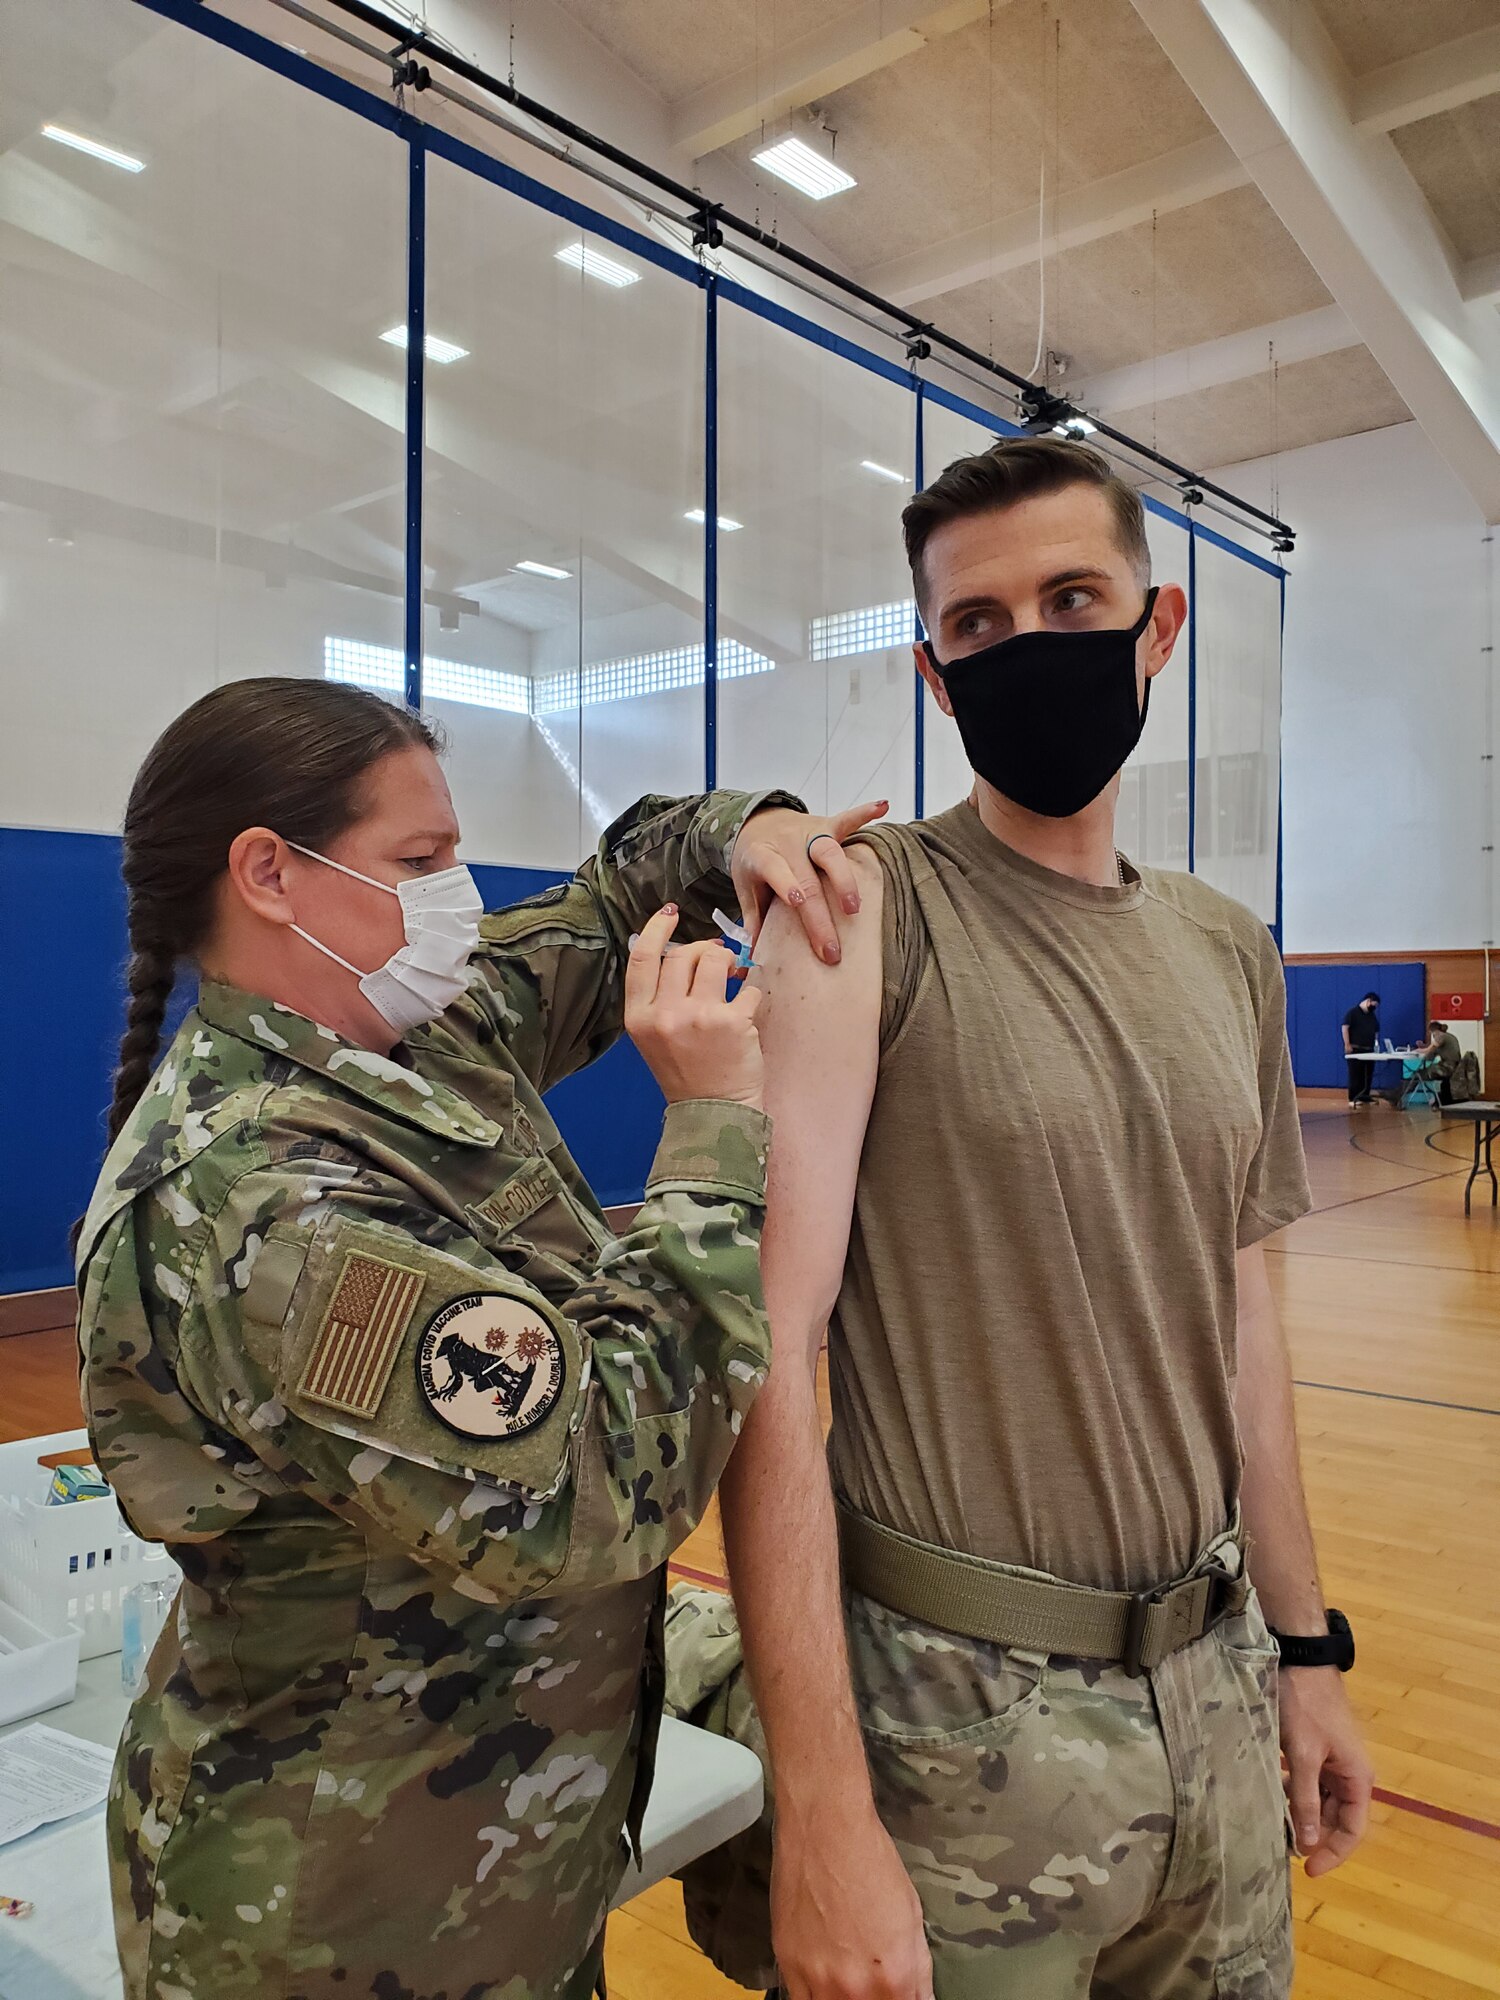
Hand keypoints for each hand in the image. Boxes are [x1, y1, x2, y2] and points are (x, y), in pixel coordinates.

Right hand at [625, 906, 763, 1108]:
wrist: (713, 1113)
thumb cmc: (686, 1074)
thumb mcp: (655, 1037)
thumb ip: (660, 998)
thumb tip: (683, 953)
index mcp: (639, 1017)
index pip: (643, 958)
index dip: (656, 928)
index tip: (670, 913)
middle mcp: (665, 1014)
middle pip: (682, 955)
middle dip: (703, 949)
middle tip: (716, 958)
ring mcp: (698, 1017)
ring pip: (714, 960)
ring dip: (728, 961)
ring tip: (733, 975)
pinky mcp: (732, 1022)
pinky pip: (746, 988)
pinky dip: (751, 993)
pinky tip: (747, 1008)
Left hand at [732, 801, 888, 967]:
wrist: (757, 822)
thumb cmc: (755, 861)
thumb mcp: (746, 887)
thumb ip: (753, 917)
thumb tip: (757, 954)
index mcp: (762, 856)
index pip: (775, 871)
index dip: (787, 885)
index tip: (799, 904)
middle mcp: (787, 844)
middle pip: (807, 877)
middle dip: (820, 914)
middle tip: (832, 949)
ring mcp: (809, 833)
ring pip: (829, 851)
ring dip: (844, 880)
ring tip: (854, 909)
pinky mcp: (826, 825)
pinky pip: (846, 819)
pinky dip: (864, 813)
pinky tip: (882, 807)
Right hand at [772, 1800, 932, 1999]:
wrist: (825, 1828)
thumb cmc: (873, 1862)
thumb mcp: (912, 1915)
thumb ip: (917, 1970)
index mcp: (895, 1976)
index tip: (897, 1993)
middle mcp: (856, 1988)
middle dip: (875, 1998)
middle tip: (872, 1979)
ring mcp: (818, 1980)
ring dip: (844, 1999)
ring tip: (849, 1980)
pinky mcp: (788, 1966)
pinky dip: (816, 1996)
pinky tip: (824, 1981)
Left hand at [1278, 1666, 1372, 1877]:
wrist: (1299, 1656)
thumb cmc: (1304, 1704)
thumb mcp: (1302, 1754)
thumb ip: (1305, 1799)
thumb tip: (1308, 1844)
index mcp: (1357, 1778)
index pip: (1352, 1830)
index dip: (1333, 1853)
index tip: (1308, 1871)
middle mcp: (1350, 1772)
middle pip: (1335, 1817)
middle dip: (1312, 1834)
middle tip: (1282, 1849)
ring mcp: (1333, 1759)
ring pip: (1319, 1800)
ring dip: (1300, 1813)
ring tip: (1273, 1824)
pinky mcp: (1315, 1747)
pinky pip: (1308, 1780)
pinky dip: (1293, 1791)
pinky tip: (1271, 1793)